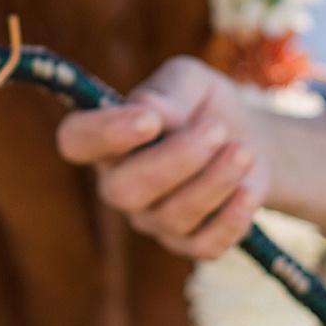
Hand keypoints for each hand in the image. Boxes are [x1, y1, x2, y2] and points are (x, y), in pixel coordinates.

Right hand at [55, 55, 269, 259]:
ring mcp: (152, 219)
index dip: (104, 133)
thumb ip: (170, 92)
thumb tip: (151, 111)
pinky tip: (249, 190)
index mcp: (106, 138)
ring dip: (214, 181)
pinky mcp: (188, 244)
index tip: (149, 120)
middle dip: (175, 160)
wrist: (246, 138)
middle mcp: (119, 183)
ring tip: (244, 150)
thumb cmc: (203, 105)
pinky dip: (231, 218)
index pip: (76, 141)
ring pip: (171, 216)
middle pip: (123, 190)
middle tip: (216, 129)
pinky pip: (203, 245)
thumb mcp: (191, 80)